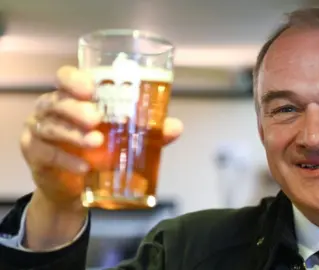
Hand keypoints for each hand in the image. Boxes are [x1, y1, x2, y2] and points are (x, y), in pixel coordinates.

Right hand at [20, 66, 182, 207]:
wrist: (76, 188)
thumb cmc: (99, 153)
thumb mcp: (125, 140)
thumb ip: (149, 132)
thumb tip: (175, 127)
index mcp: (73, 98)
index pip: (65, 78)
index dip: (74, 79)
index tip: (91, 88)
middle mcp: (51, 110)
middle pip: (56, 101)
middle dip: (76, 109)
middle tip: (96, 119)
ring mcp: (39, 132)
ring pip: (50, 126)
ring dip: (74, 135)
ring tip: (96, 143)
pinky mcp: (35, 155)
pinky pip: (46, 154)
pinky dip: (66, 160)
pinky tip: (84, 167)